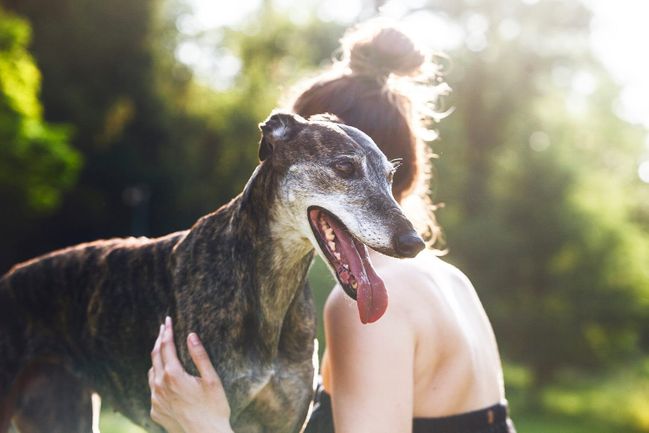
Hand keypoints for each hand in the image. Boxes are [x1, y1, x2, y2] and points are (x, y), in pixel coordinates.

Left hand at [149, 317, 233, 432]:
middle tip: (163, 328)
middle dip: (159, 340)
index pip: (166, 345)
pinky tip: (165, 378)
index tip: (167, 320)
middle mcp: (160, 386)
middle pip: (155, 356)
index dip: (167, 331)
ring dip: (157, 359)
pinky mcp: (155, 411)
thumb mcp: (211, 379)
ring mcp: (156, 400)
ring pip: (152, 373)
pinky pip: (153, 390)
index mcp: (173, 375)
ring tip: (162, 350)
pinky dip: (158, 379)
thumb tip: (191, 335)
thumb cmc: (214, 408)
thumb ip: (200, 356)